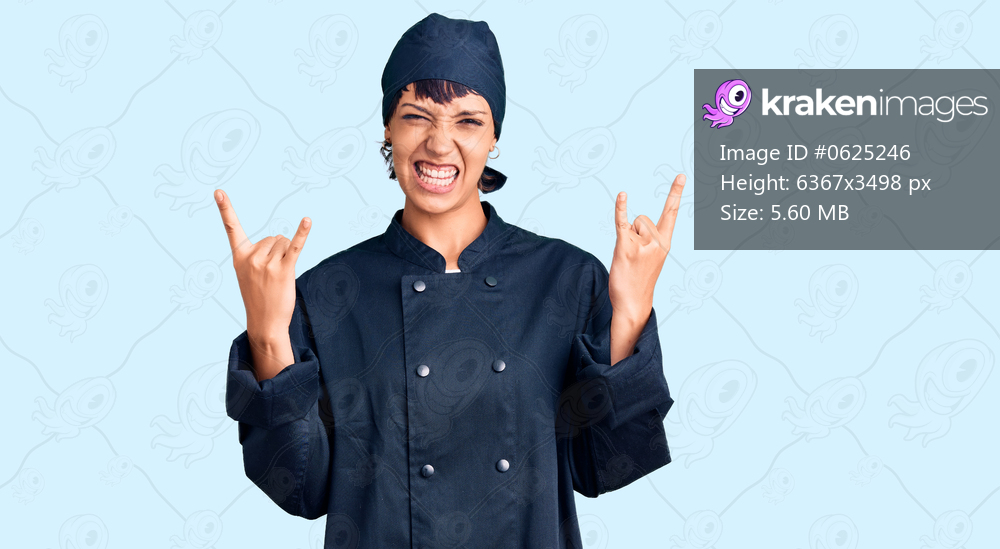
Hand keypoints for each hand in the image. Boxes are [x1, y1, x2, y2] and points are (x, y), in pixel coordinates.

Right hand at [215, 189, 310, 342]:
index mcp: (239, 256)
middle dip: (278, 252)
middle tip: (271, 275)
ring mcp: (266, 264)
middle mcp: (251, 257)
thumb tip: (280, 238)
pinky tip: (307, 221)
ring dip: (287, 256)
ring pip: (285, 242)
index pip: (231, 228)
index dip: (225, 209)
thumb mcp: (248, 273)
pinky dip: (302, 233)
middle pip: (274, 237)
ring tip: (279, 277)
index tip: (218, 191)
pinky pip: (295, 246)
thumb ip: (257, 253)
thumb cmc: (258, 296)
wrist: (265, 323)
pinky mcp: (284, 270)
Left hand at [608, 174, 684, 324]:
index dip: (675, 193)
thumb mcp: (650, 256)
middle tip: (635, 256)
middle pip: (643, 218)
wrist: (633, 304)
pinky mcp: (626, 248)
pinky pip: (622, 222)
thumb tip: (634, 223)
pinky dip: (621, 208)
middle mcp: (657, 242)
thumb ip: (646, 236)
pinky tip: (622, 195)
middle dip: (635, 231)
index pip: (671, 213)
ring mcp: (643, 245)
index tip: (681, 175)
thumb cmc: (639, 279)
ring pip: (632, 224)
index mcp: (665, 243)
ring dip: (626, 237)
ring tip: (628, 258)